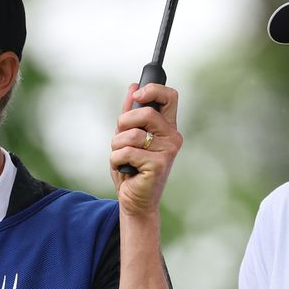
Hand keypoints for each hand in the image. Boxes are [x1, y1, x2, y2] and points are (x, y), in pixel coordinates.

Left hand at [110, 82, 180, 216]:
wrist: (135, 200)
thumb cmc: (132, 169)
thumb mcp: (127, 137)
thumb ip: (131, 114)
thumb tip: (133, 87)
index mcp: (167, 127)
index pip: (170, 97)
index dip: (153, 89)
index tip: (138, 95)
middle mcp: (172, 137)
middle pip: (147, 113)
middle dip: (124, 122)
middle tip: (121, 137)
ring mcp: (167, 151)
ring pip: (132, 134)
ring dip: (116, 145)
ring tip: (122, 158)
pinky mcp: (158, 165)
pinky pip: (127, 152)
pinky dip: (116, 160)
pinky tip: (124, 169)